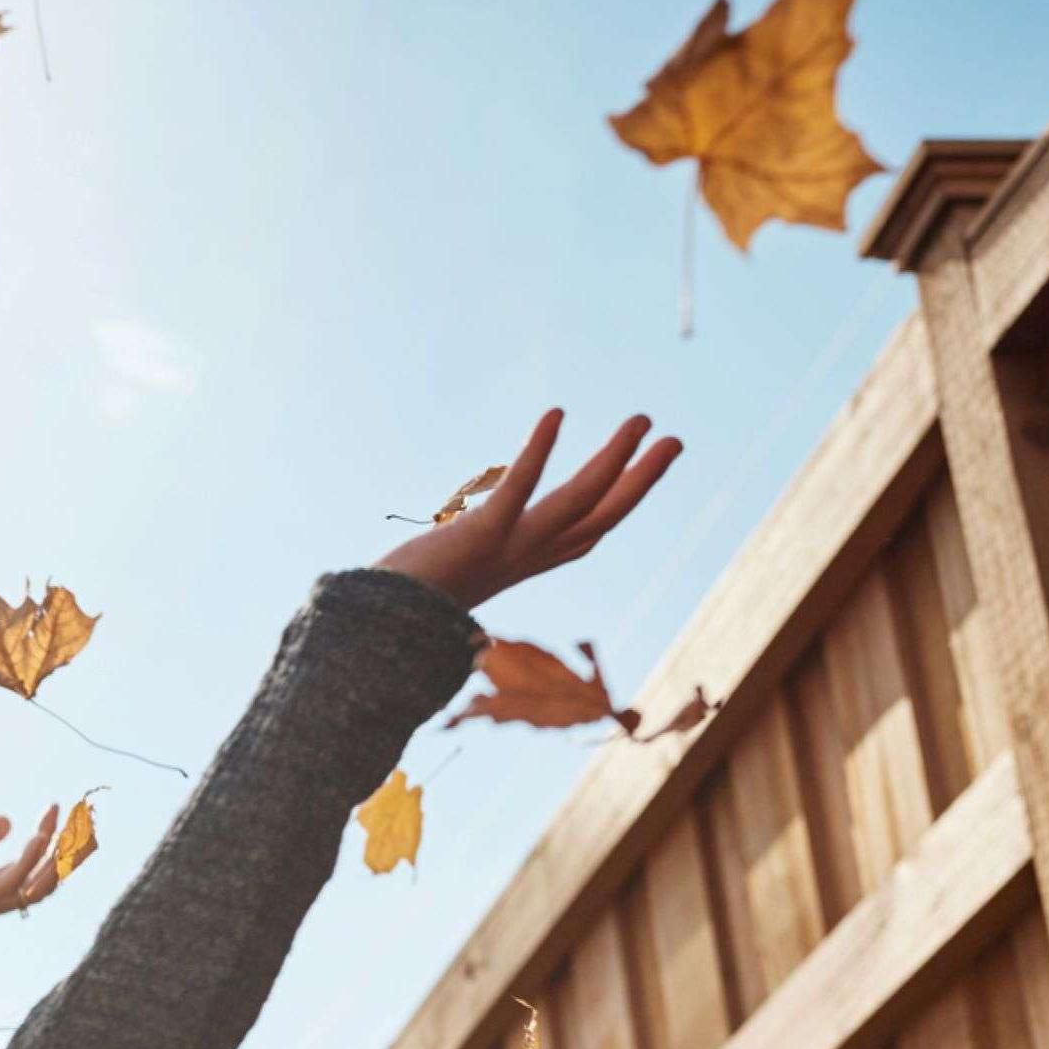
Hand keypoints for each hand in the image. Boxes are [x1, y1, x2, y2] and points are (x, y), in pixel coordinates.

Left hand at [0, 810, 62, 934]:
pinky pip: (10, 882)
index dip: (47, 842)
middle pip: (42, 884)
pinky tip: (38, 834)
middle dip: (66, 853)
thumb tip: (7, 822)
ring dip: (54, 853)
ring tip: (66, 820)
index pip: (27, 872)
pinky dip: (28, 858)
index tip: (56, 810)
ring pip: (34, 886)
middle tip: (82, 819)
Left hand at [379, 409, 682, 611]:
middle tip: (673, 440)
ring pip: (577, 503)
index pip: (583, 536)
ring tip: (641, 421)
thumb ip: (459, 556)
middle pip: (599, 519)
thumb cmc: (400, 604)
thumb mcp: (444, 574)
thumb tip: (457, 536)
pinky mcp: (481, 538)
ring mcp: (507, 550)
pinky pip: (518, 490)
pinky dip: (538, 453)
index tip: (643, 471)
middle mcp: (524, 561)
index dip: (618, 504)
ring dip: (614, 461)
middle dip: (640, 481)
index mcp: (519, 568)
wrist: (375, 634)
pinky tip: (556, 414)